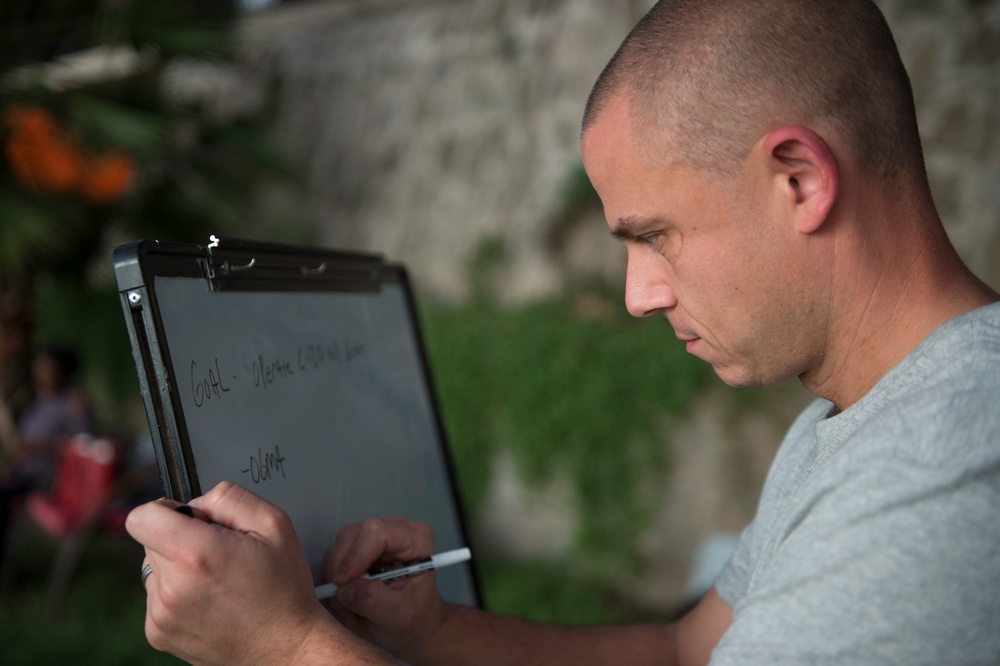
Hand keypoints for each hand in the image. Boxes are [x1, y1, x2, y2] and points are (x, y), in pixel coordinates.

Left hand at [126, 481, 376, 664]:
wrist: (286, 646)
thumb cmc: (284, 589)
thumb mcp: (274, 524)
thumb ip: (228, 497)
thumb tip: (195, 503)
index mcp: (197, 555)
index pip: (141, 517)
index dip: (166, 509)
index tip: (189, 519)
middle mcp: (171, 588)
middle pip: (149, 541)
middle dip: (179, 538)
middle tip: (218, 552)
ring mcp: (160, 616)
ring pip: (153, 568)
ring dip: (178, 566)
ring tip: (216, 580)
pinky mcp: (158, 634)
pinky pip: (156, 596)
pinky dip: (177, 593)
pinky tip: (210, 601)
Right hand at [324, 516, 449, 659]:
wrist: (414, 624)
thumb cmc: (415, 618)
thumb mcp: (399, 616)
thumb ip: (374, 600)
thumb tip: (345, 589)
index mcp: (416, 539)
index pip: (377, 532)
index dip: (356, 555)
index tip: (343, 583)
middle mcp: (395, 529)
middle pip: (352, 536)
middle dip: (341, 571)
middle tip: (344, 604)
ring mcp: (375, 537)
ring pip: (339, 547)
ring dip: (337, 580)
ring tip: (350, 608)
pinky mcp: (359, 548)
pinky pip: (335, 559)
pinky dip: (335, 582)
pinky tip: (349, 602)